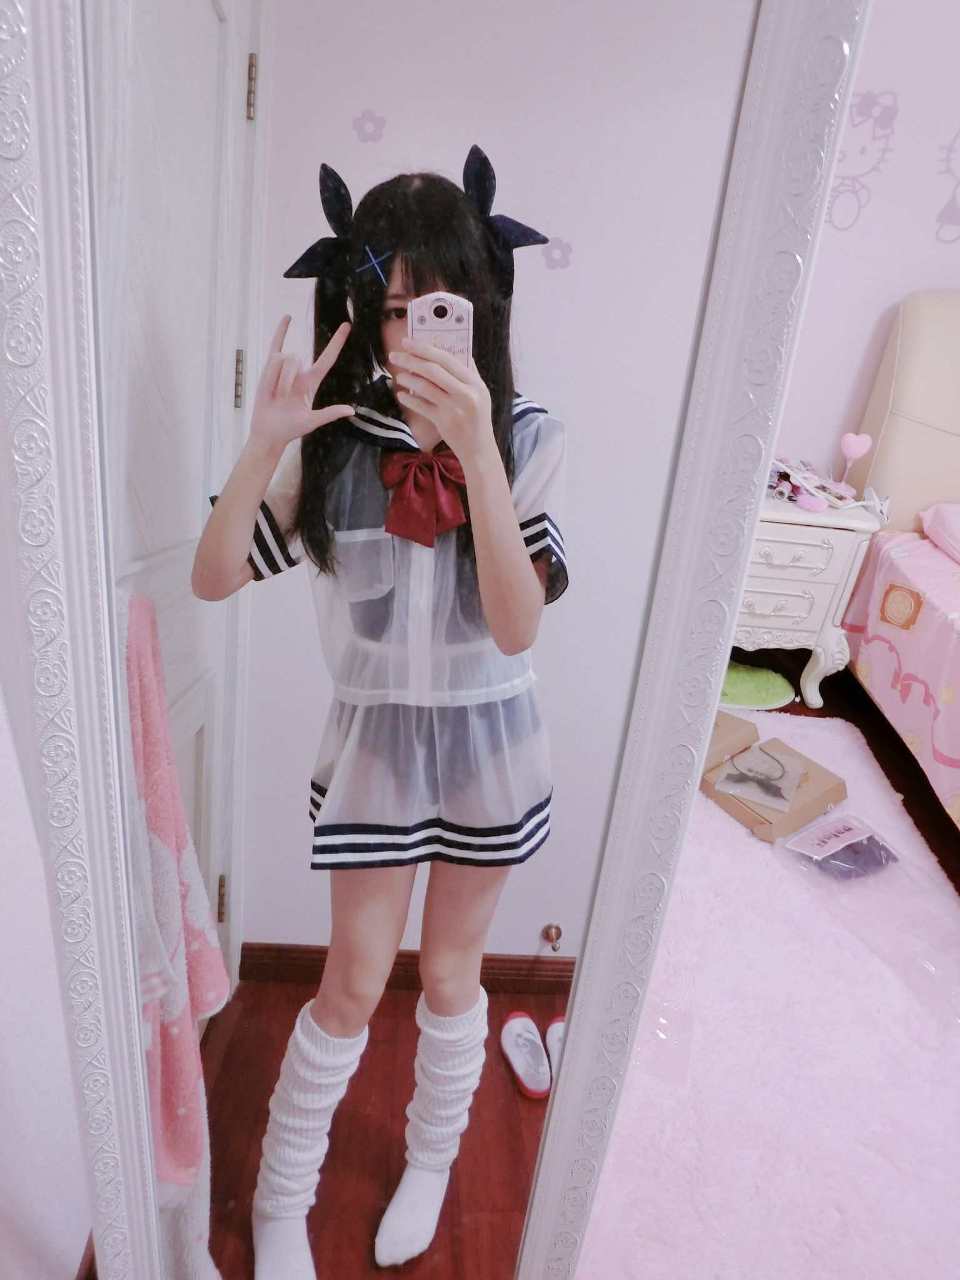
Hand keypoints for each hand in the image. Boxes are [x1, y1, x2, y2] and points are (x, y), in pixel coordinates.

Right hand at [249, 315, 354, 450]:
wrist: (269, 431)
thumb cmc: (290, 429)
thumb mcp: (311, 422)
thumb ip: (329, 414)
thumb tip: (351, 411)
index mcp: (312, 381)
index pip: (328, 358)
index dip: (337, 342)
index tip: (347, 325)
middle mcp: (300, 372)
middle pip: (296, 358)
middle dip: (285, 377)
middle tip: (281, 398)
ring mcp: (284, 369)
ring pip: (282, 358)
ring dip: (276, 378)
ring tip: (274, 394)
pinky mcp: (269, 368)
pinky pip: (276, 345)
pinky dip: (281, 331)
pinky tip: (288, 317)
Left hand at [387, 339, 494, 464]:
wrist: (479, 449)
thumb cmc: (477, 419)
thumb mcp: (480, 393)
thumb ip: (469, 372)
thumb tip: (455, 349)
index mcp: (475, 383)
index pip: (447, 358)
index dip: (425, 348)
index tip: (408, 342)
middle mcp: (466, 394)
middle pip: (434, 370)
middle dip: (411, 359)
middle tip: (395, 355)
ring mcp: (454, 409)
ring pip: (425, 387)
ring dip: (408, 379)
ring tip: (398, 376)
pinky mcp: (444, 422)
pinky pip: (421, 406)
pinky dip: (409, 399)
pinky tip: (401, 395)